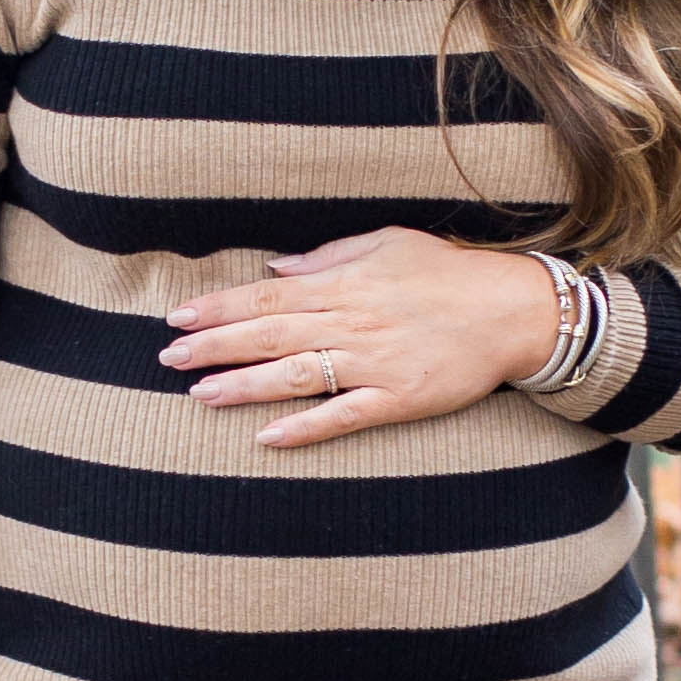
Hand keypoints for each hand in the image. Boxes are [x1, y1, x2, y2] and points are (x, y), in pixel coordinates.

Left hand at [160, 227, 560, 447]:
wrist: (511, 310)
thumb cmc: (447, 272)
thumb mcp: (387, 243)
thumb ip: (328, 256)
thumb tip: (275, 268)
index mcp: (345, 284)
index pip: (268, 295)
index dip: (220, 307)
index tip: (179, 317)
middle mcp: (352, 323)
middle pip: (270, 334)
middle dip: (216, 346)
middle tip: (169, 358)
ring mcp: (374, 364)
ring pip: (296, 376)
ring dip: (245, 386)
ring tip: (200, 395)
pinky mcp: (399, 400)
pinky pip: (344, 416)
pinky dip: (305, 427)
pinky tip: (267, 437)